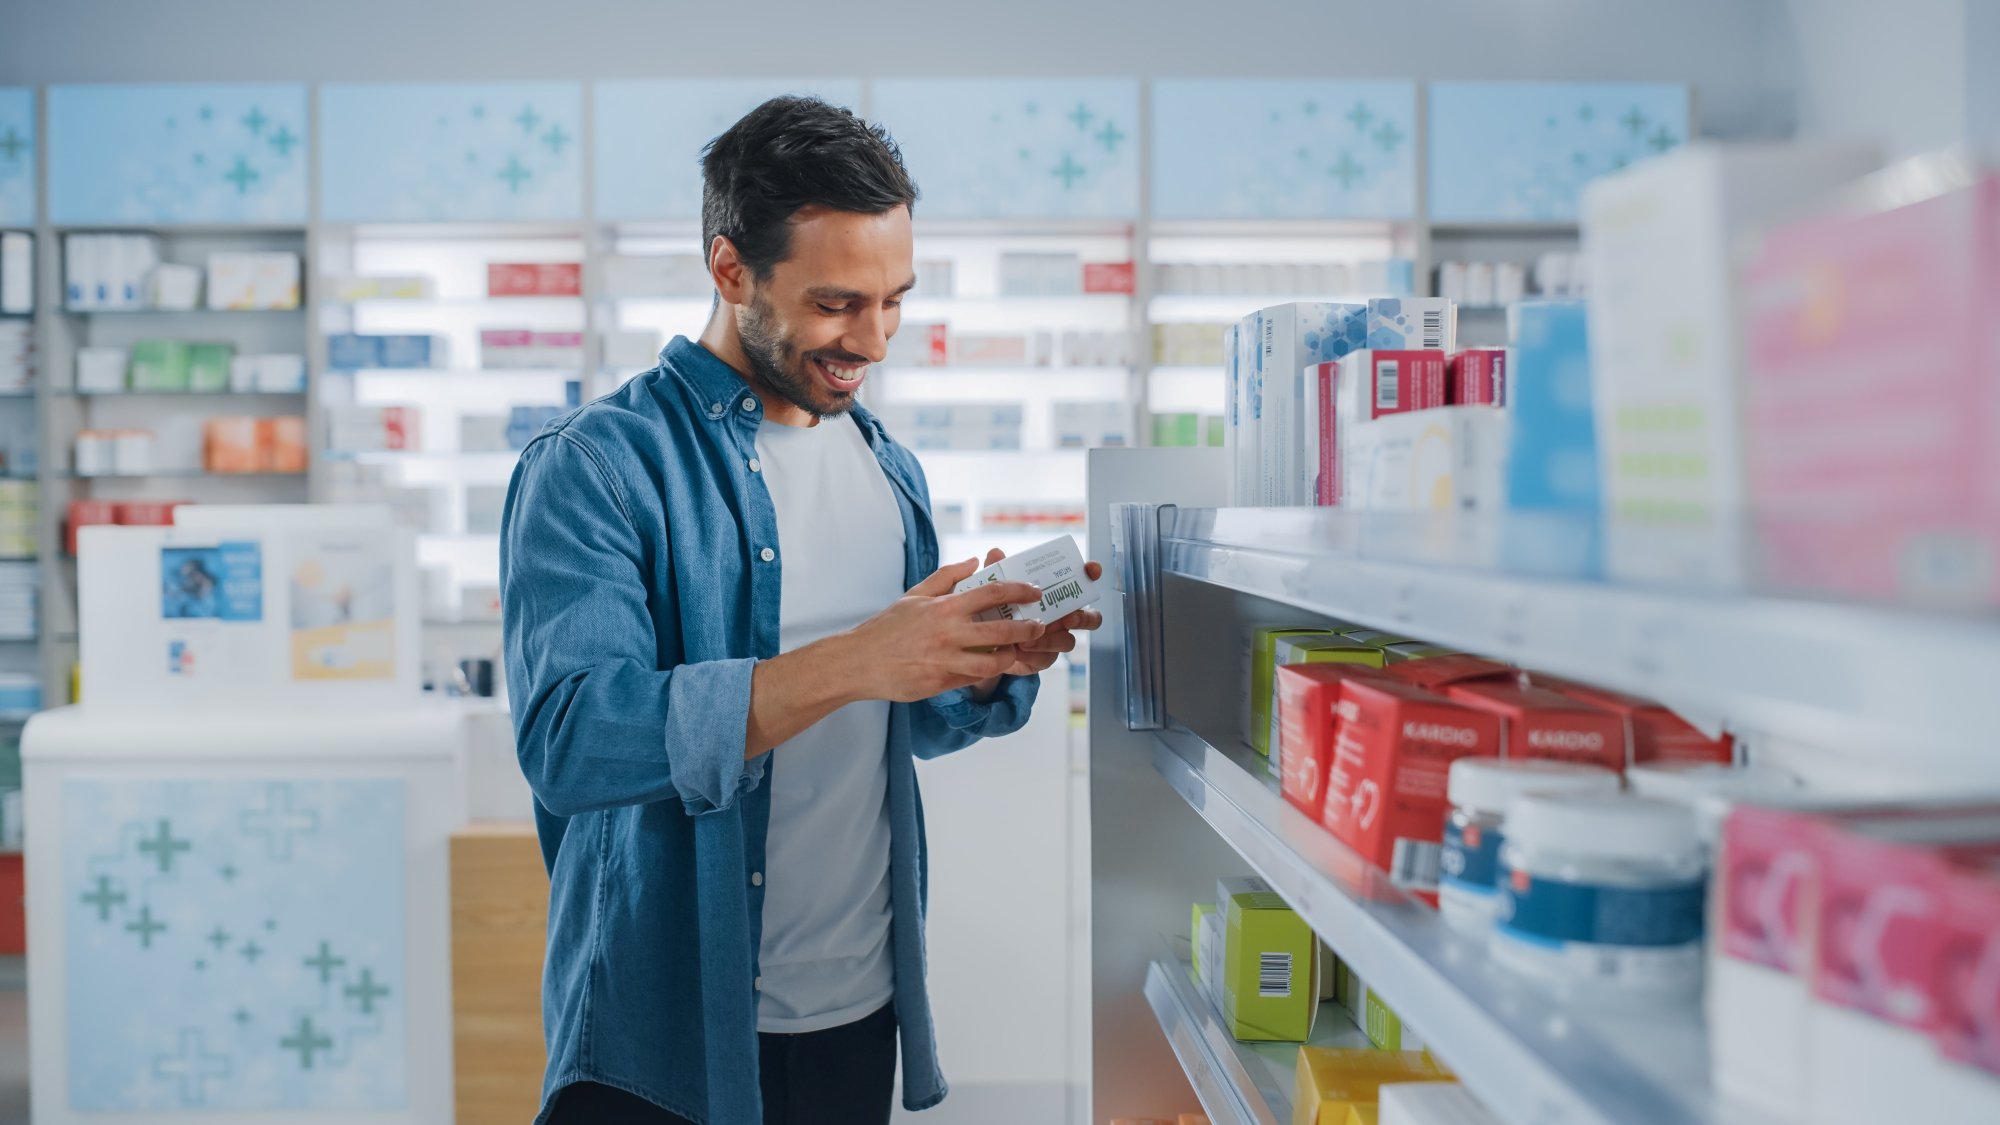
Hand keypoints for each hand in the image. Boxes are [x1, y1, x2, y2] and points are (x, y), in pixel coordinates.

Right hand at [837, 557, 1046, 703]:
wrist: (860, 662)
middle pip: (1001, 630)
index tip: (1034, 592)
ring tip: (1016, 651)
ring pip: (992, 662)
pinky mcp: (941, 683)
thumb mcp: (915, 594)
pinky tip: (991, 664)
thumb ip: (947, 576)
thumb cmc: (887, 627)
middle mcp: (947, 634)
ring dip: (1011, 656)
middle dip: (1027, 628)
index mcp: (943, 607)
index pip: (992, 593)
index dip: (1019, 591)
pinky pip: (973, 678)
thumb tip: (973, 561)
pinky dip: (986, 671)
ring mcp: (945, 661)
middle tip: (1039, 626)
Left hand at [974, 548, 1107, 679]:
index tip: (1092, 570)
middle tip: (1068, 618)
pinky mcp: (1045, 658)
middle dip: (1083, 617)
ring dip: (1051, 640)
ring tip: (1029, 639)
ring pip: (1068, 641)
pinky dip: (1032, 653)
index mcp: (1057, 595)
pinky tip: (1018, 650)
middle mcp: (1064, 617)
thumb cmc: (1001, 609)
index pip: (1082, 581)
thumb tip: (995, 552)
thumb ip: (999, 572)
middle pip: (1090, 618)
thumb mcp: (998, 589)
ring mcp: (1057, 639)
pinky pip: (1047, 658)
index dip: (1091, 574)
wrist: (988, 642)